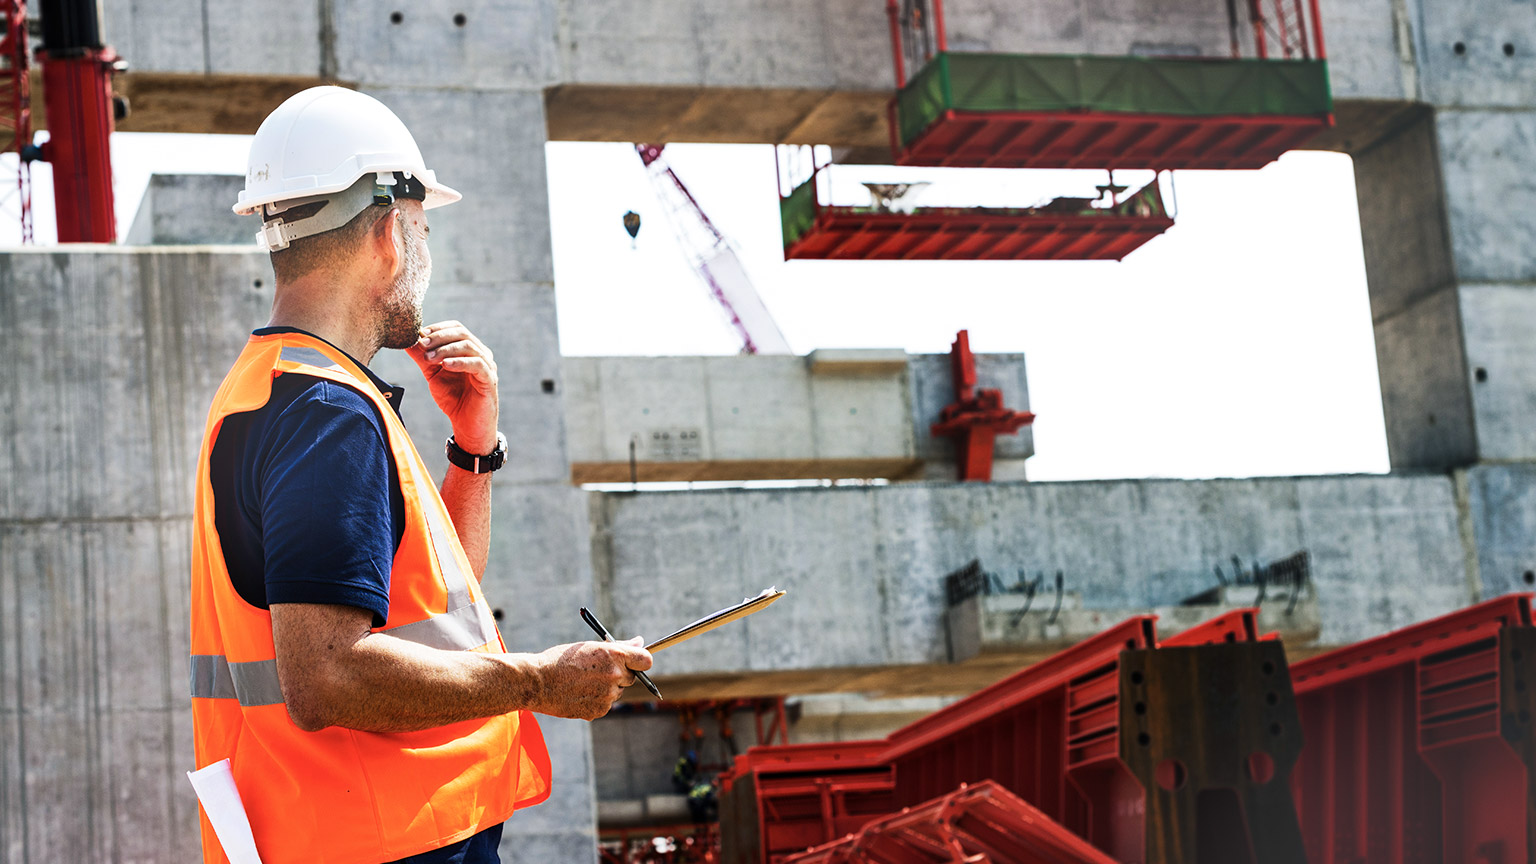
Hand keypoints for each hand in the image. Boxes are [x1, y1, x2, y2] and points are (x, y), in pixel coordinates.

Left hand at [406, 321, 498, 454]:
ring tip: (429, 358)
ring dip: (446, 349)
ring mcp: (487, 366)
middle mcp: (481, 354)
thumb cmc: (454, 399)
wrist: (467, 425)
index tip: (419, 333)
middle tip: (422, 344)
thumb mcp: (433, 374)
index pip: (456, 328)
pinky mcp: (489, 380)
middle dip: (439, 337)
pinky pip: (477, 365)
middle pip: (462, 334)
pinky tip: (445, 365)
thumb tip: (407, 340)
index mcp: (469, 350)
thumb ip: (423, 357)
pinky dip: (460, 362)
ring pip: (469, 347)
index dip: (438, 328)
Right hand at [528, 637, 652, 720]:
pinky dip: (596, 700)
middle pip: (631, 677)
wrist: (537, 682)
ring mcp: (607, 696)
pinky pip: (605, 704)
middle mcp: (614, 676)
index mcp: (613, 655)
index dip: (640, 660)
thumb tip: (640, 642)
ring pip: (616, 692)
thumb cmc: (561, 659)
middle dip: (619, 674)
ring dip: (606, 688)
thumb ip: (619, 646)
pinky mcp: (599, 711)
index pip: (646, 660)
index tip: (634, 661)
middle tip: (597, 670)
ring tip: (582, 681)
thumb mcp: (589, 646)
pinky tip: (578, 693)